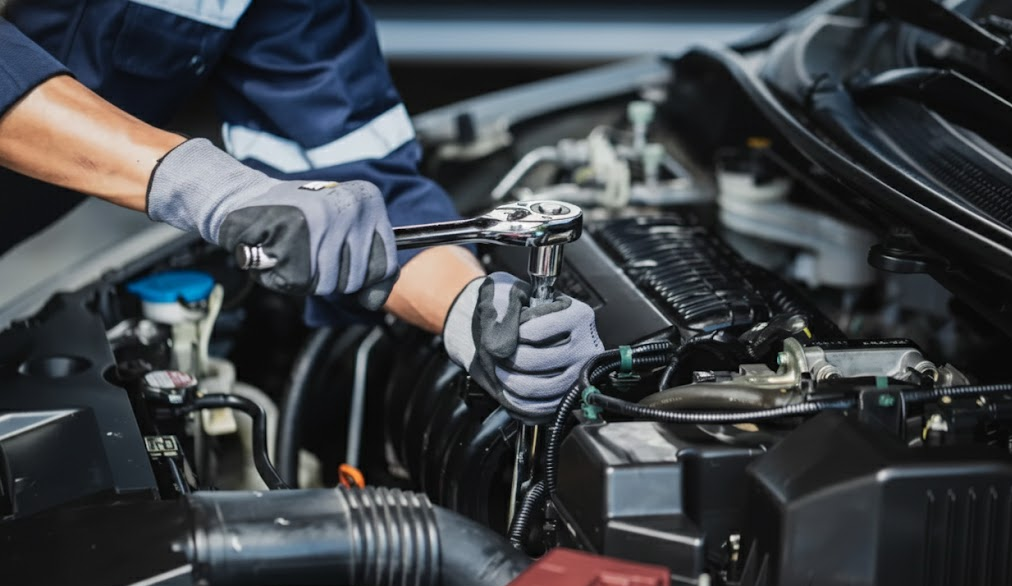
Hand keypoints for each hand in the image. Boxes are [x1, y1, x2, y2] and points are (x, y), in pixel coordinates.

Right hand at [146, 139, 397, 308]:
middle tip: (307, 253)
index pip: (386, 265)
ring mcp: (326, 217)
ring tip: (292, 250)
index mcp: (368, 199)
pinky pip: (300, 282)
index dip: (365, 282)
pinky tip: (276, 253)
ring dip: (304, 278)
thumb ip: (365, 261)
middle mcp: (352, 205)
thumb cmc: (293, 222)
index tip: (343, 269)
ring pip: (327, 283)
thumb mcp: (340, 231)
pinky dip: (282, 277)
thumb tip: (374, 299)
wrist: (242, 199)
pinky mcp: (297, 230)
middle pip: (355, 279)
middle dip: (329, 278)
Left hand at [443, 272, 603, 421]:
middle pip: (534, 360)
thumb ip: (514, 303)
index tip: (509, 332)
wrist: (551, 330)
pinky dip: (520, 400)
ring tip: (500, 370)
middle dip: (508, 359)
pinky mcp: (572, 394)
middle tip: (497, 355)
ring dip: (511, 381)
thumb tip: (500, 329)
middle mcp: (586, 345)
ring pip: (538, 386)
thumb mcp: (528, 296)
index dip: (513, 334)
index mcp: (579, 315)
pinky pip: (542, 405)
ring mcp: (581, 373)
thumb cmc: (535, 312)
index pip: (535, 330)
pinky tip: (510, 388)